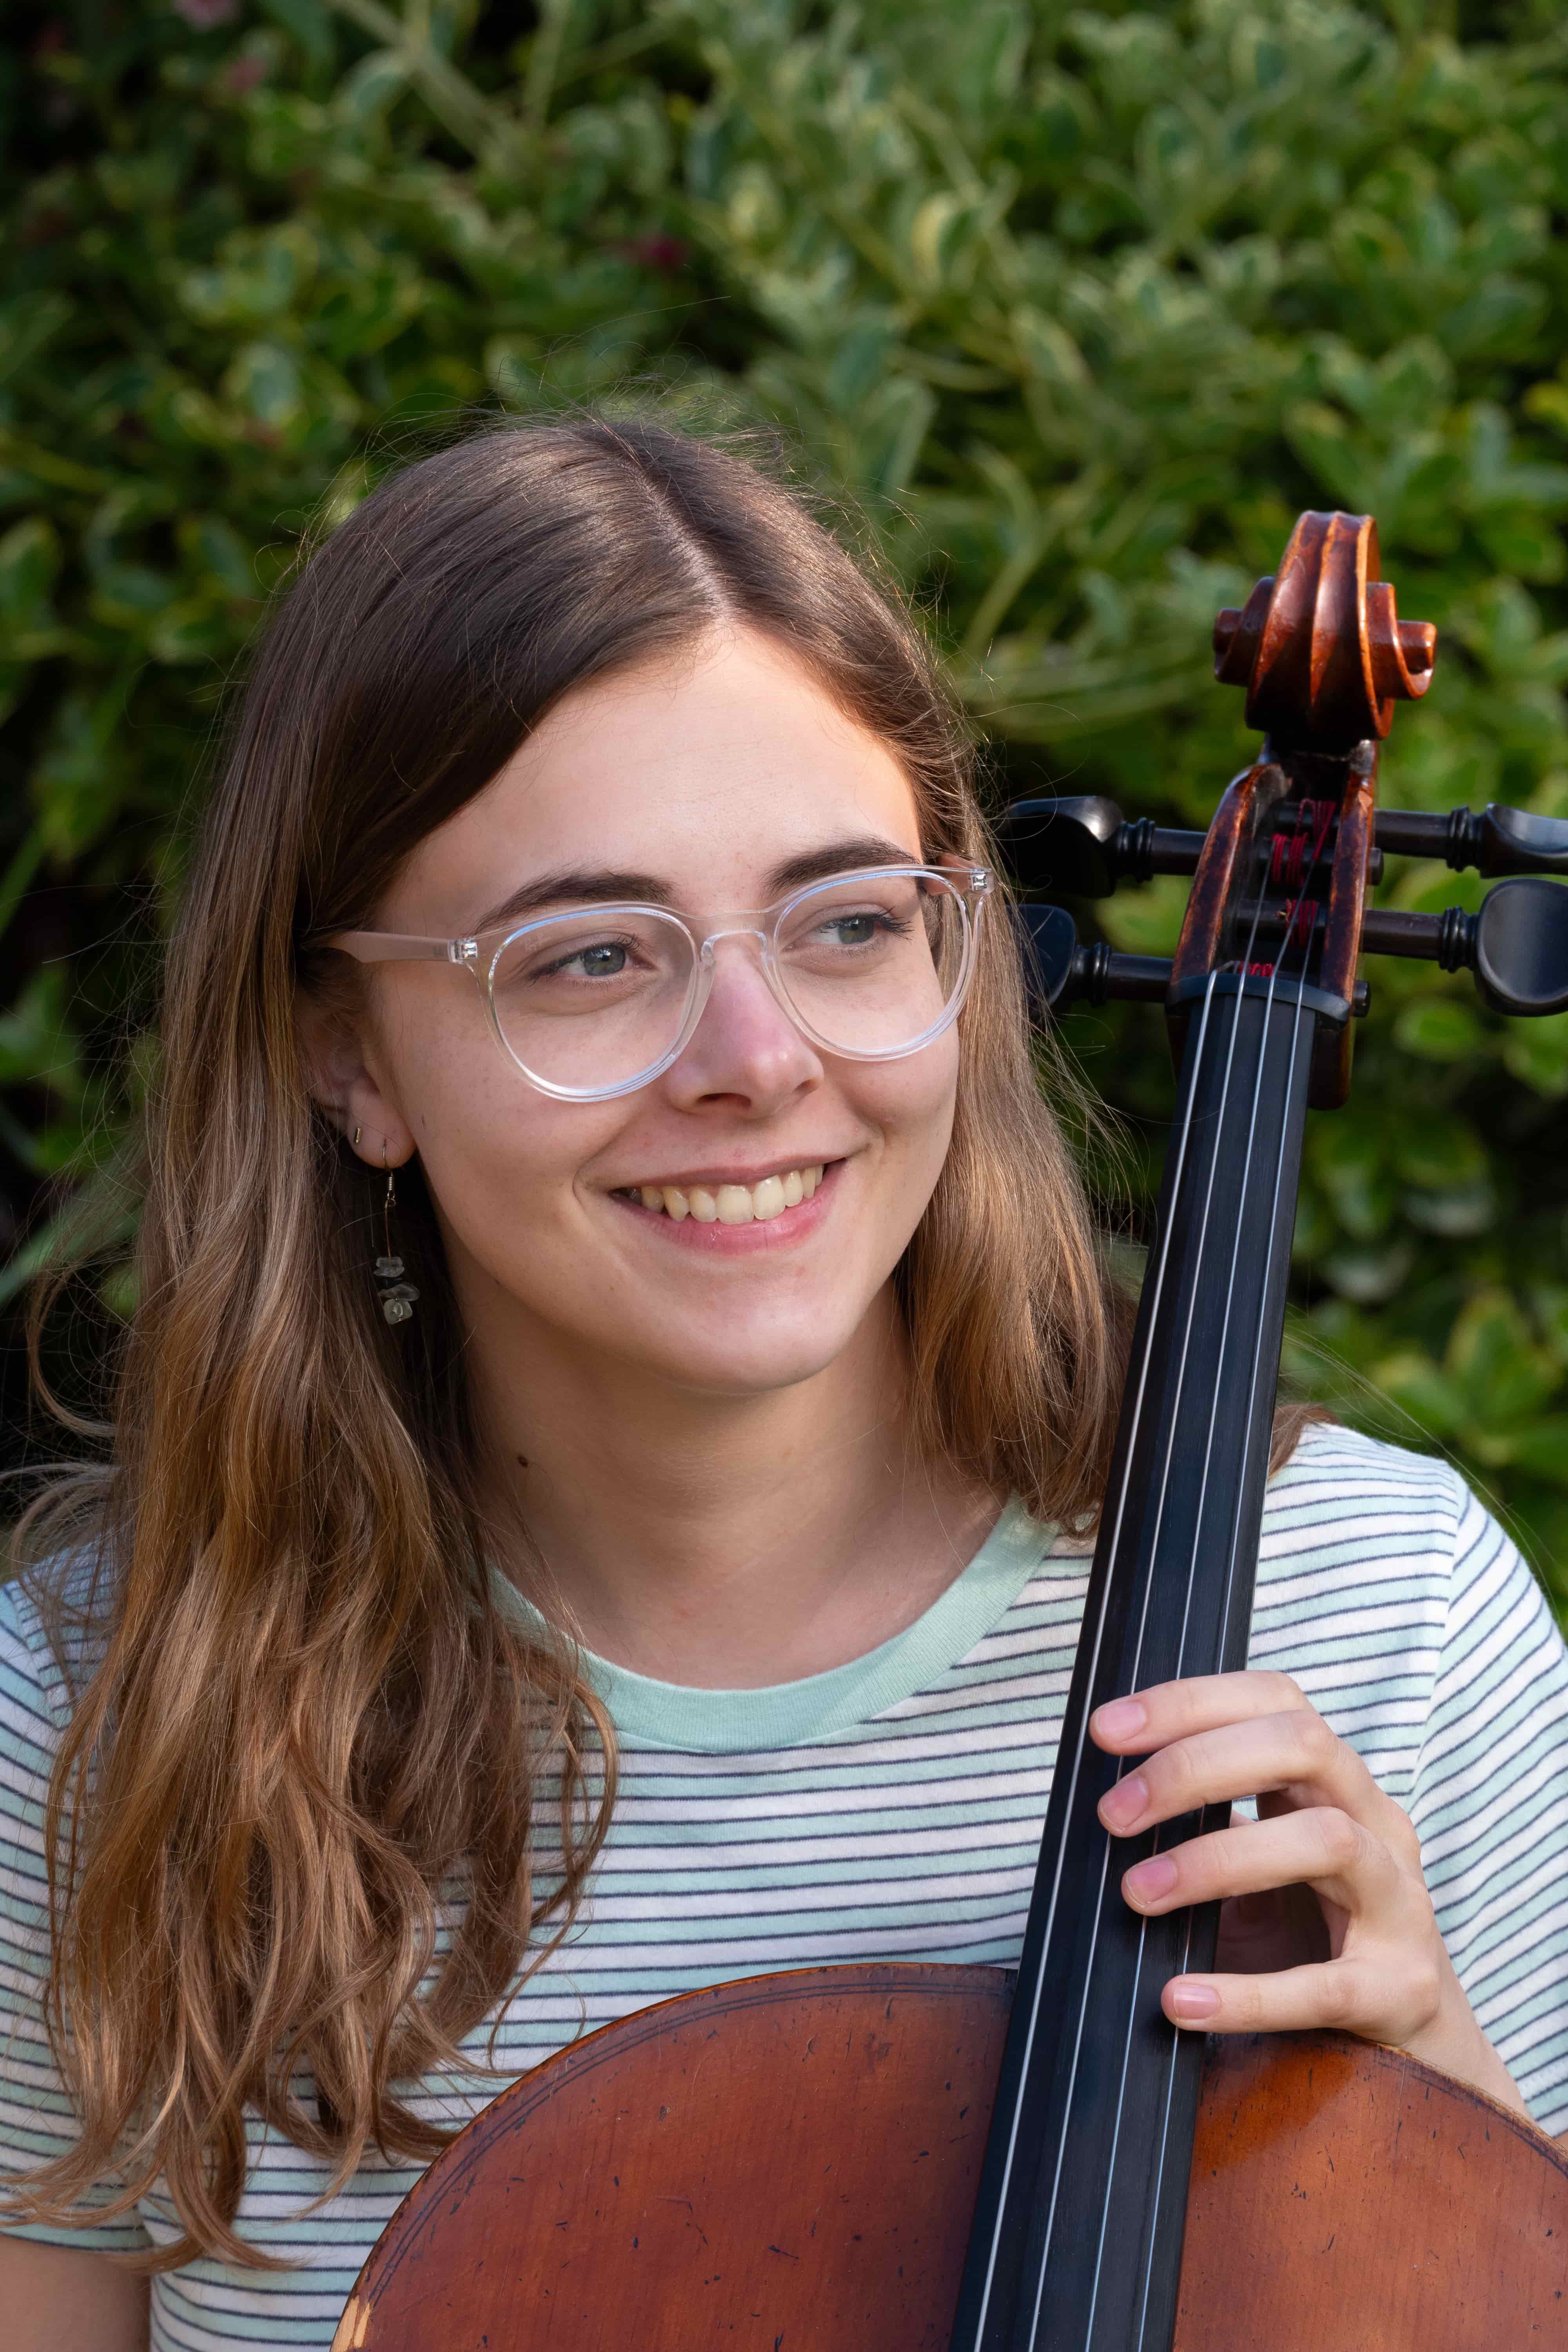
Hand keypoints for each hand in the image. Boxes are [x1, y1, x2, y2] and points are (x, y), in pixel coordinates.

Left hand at [1089, 1669, 1528, 2117]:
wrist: (1416, 2037)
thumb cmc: (1315, 1931)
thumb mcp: (1262, 1862)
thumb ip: (1203, 1825)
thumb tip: (1103, 1808)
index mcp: (1336, 1783)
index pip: (1274, 1702)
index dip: (1191, 1702)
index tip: (1107, 1730)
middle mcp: (1377, 1823)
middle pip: (1304, 1746)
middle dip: (1195, 1767)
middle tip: (1113, 1814)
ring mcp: (1399, 1901)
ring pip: (1327, 1841)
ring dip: (1219, 1860)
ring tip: (1139, 1892)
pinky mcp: (1399, 1987)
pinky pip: (1325, 1984)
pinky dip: (1248, 1992)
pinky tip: (1181, 1998)